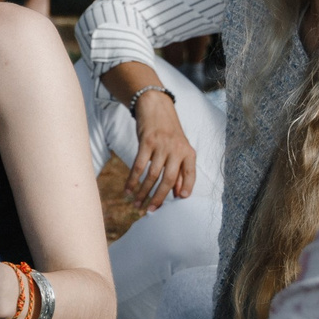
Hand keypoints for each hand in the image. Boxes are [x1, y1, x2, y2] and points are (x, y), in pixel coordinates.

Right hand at [127, 92, 196, 208]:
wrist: (156, 107)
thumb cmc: (169, 133)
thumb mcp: (180, 149)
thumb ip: (181, 171)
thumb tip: (179, 194)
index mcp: (188, 153)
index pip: (190, 174)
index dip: (186, 188)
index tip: (179, 200)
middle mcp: (177, 149)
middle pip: (168, 178)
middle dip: (159, 197)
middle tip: (150, 210)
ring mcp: (161, 145)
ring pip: (152, 175)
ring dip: (143, 192)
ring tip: (137, 204)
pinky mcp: (147, 142)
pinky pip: (138, 165)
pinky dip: (132, 180)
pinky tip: (128, 190)